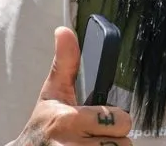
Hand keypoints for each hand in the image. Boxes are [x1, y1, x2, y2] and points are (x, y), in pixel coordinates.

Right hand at [13, 27, 131, 145]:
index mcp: (69, 120)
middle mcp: (71, 145)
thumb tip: (64, 30)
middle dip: (112, 138)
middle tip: (93, 136)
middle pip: (123, 142)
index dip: (115, 120)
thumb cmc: (42, 125)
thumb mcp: (52, 93)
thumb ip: (66, 63)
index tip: (101, 120)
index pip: (122, 120)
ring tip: (89, 145)